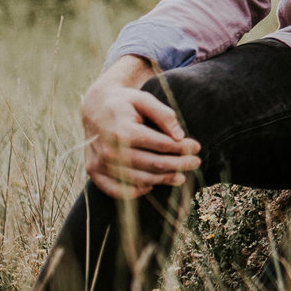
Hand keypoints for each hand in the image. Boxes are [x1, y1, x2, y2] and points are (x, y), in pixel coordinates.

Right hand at [81, 56, 200, 199]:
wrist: (94, 106)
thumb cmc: (124, 102)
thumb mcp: (144, 99)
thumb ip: (164, 115)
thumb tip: (179, 136)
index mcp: (123, 131)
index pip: (160, 145)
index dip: (182, 148)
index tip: (197, 147)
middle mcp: (109, 150)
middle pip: (152, 165)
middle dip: (178, 165)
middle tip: (196, 163)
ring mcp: (99, 163)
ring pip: (138, 179)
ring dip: (162, 180)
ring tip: (181, 177)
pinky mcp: (93, 171)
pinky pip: (115, 190)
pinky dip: (134, 191)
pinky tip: (150, 185)